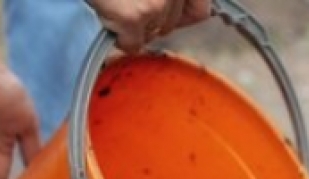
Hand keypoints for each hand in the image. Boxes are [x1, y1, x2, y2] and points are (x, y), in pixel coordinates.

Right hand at [86, 0, 212, 53]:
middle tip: (128, 7)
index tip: (169, 17)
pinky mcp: (133, 17)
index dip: (182, 16)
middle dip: (152, 21)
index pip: (199, 10)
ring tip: (116, 8)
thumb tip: (177, 16)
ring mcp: (155, 5)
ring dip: (135, 29)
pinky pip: (132, 44)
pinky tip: (109, 21)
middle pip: (171, 23)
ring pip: (152, 34)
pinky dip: (120, 39)